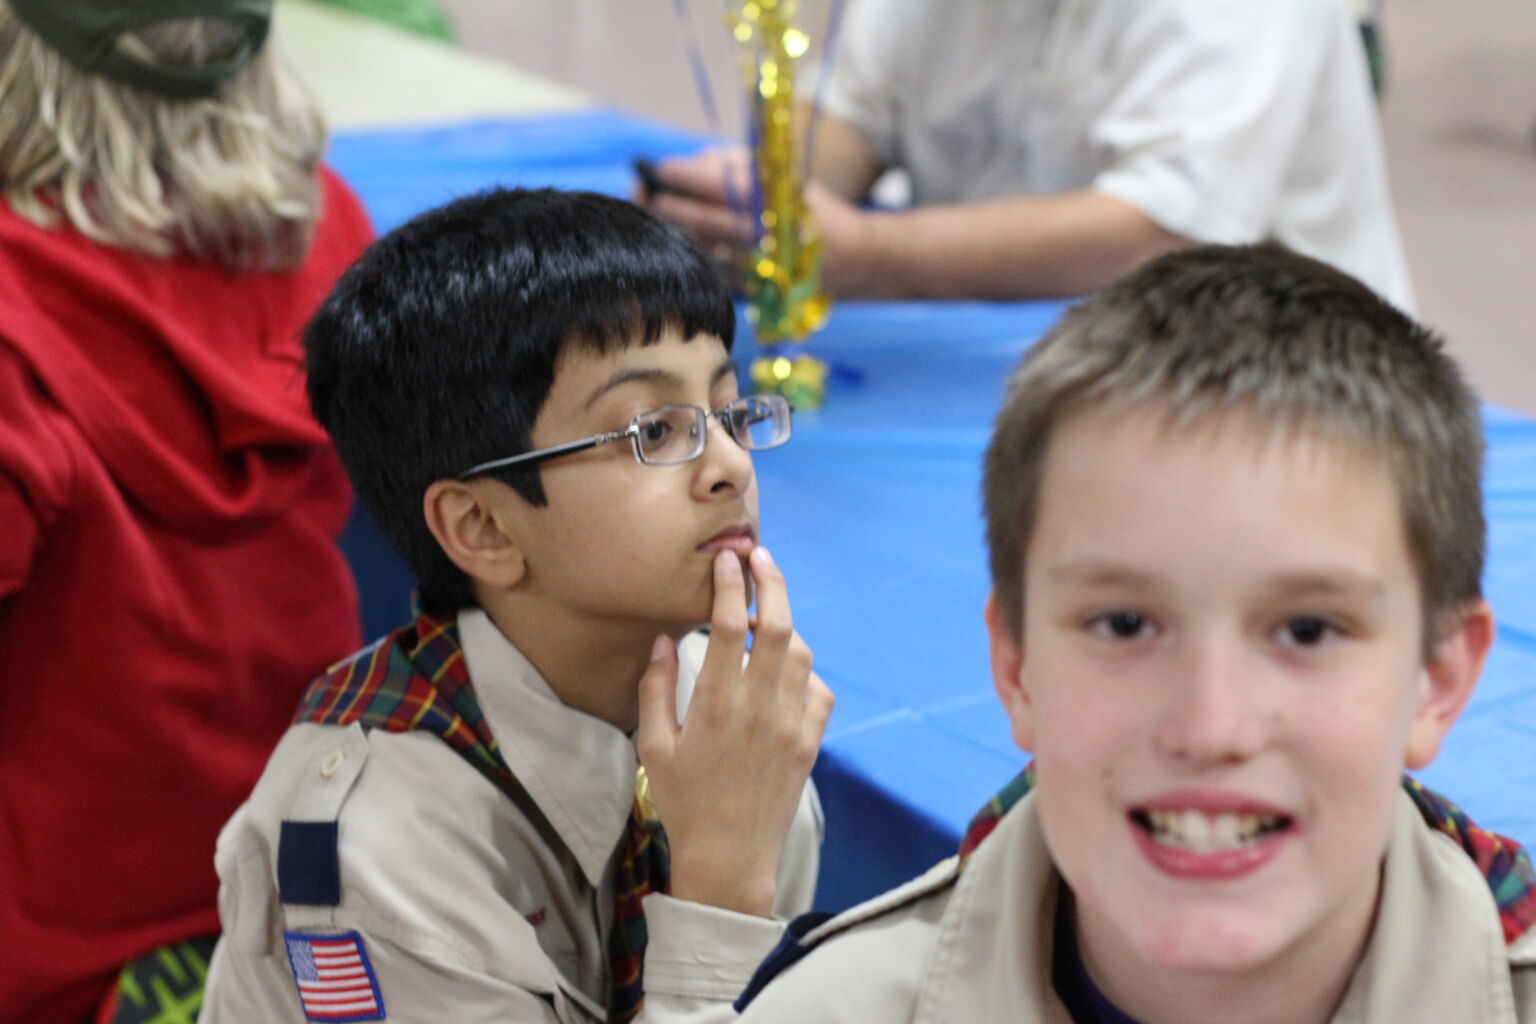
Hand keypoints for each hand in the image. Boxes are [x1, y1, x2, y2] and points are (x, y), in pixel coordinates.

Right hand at [635, 547, 833, 916]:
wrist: (731, 859)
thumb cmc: (684, 803)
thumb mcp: (654, 747)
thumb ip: (655, 688)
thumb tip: (665, 639)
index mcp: (716, 705)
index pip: (728, 626)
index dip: (730, 585)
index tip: (726, 559)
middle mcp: (760, 708)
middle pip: (778, 626)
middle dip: (772, 581)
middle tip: (759, 556)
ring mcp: (791, 724)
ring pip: (802, 653)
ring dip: (786, 625)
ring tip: (764, 615)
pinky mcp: (810, 743)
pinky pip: (818, 690)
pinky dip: (804, 670)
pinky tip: (785, 669)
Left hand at [638, 147, 871, 296]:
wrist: (848, 258)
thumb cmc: (807, 209)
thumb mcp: (782, 176)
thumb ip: (738, 163)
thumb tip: (695, 161)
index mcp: (766, 198)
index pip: (711, 182)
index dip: (678, 174)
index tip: (656, 168)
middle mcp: (757, 233)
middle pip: (698, 218)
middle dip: (664, 204)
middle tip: (640, 193)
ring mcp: (751, 265)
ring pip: (698, 248)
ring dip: (671, 232)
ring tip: (650, 217)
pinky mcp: (749, 289)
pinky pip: (709, 271)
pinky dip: (690, 256)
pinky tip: (675, 245)